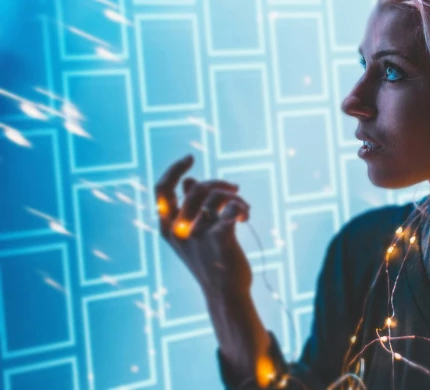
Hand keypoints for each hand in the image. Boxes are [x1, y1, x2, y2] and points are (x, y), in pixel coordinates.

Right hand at [155, 154, 252, 301]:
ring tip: (243, 208)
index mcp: (167, 227)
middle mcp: (178, 231)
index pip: (162, 190)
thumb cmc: (210, 260)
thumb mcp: (193, 234)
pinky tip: (245, 215)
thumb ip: (189, 207)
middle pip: (197, 188)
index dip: (174, 169)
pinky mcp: (220, 240)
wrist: (225, 293)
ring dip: (234, 197)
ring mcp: (197, 236)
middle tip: (235, 189)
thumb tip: (187, 181)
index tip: (190, 157)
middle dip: (219, 183)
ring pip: (215, 196)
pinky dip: (241, 206)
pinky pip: (230, 209)